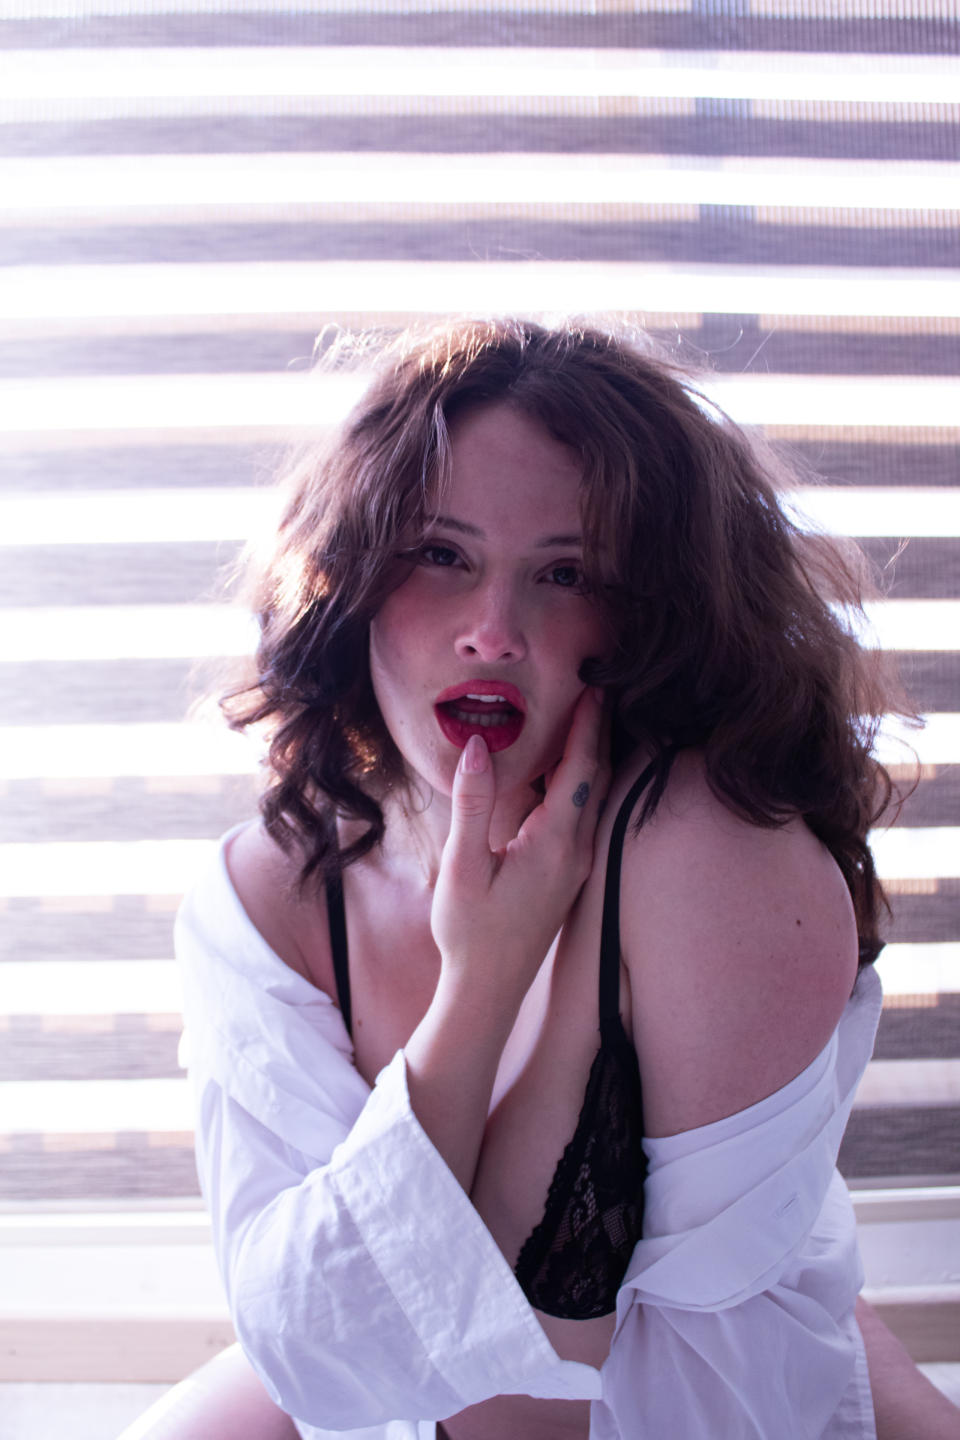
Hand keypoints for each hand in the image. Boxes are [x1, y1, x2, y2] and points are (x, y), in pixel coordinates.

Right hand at [430, 687, 608, 1011]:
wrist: (488, 989)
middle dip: (598, 732)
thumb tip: (475, 747)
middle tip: (599, 688)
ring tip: (586, 718)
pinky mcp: (566, 875)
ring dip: (591, 756)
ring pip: (593, 798)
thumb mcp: (462, 867)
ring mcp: (575, 865)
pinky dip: (579, 782)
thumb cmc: (470, 933)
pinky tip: (562, 773)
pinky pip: (582, 816)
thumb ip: (473, 804)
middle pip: (597, 778)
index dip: (588, 725)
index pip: (581, 769)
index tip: (595, 686)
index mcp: (555, 843)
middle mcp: (576, 852)